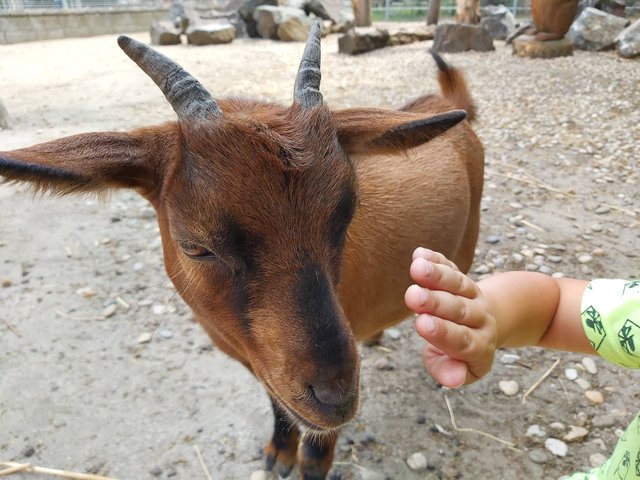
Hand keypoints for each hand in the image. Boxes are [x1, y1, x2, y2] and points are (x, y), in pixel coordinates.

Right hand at [404, 248, 496, 387]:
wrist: (489, 322)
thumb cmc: (463, 352)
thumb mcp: (461, 369)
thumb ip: (451, 372)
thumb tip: (452, 379)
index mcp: (480, 344)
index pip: (462, 340)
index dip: (443, 332)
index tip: (422, 324)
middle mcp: (479, 317)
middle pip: (459, 309)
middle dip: (435, 302)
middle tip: (413, 296)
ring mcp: (472, 294)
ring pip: (458, 283)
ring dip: (437, 275)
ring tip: (417, 267)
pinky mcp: (461, 277)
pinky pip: (451, 266)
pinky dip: (437, 259)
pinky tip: (419, 253)